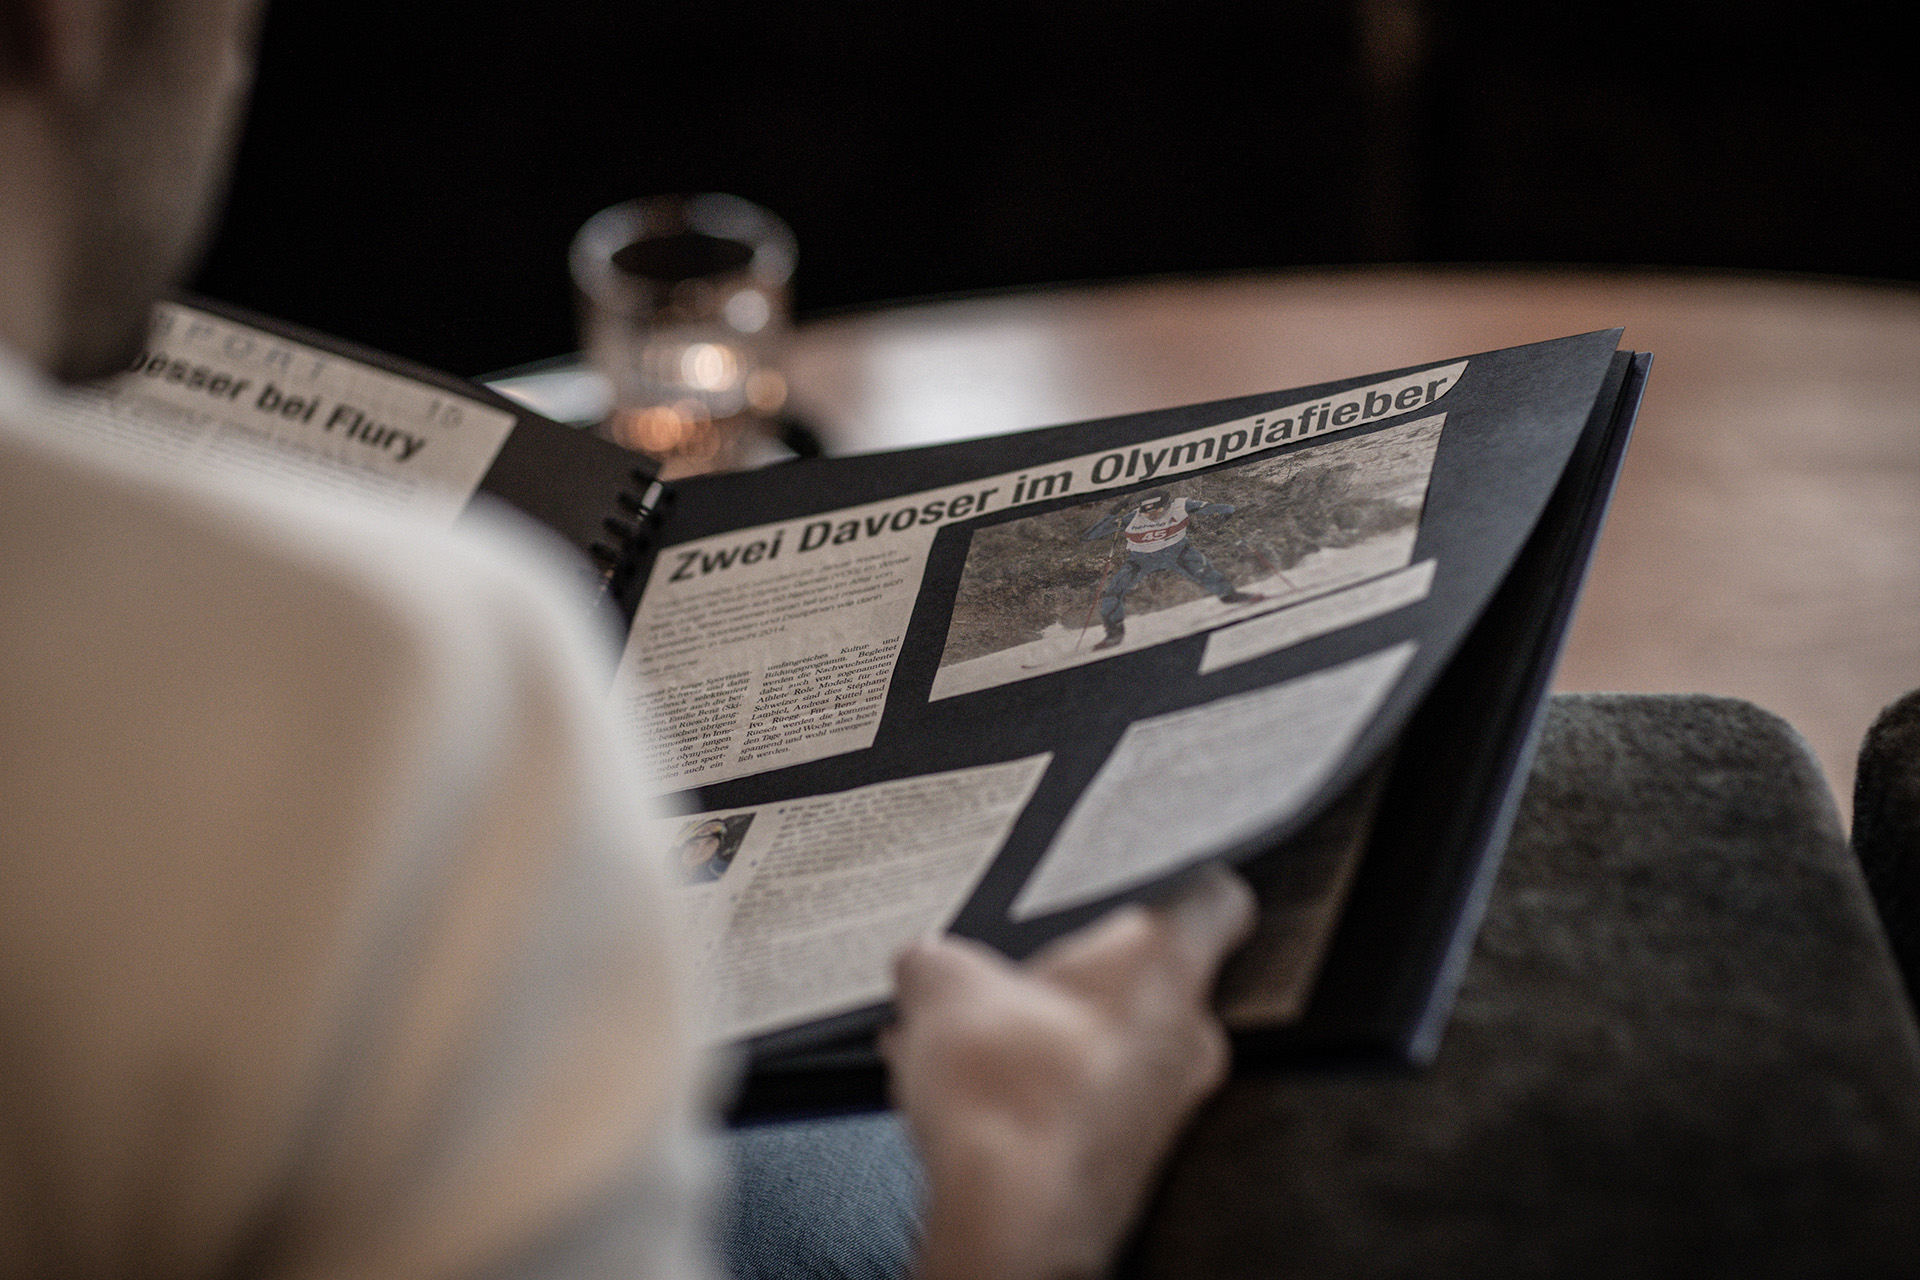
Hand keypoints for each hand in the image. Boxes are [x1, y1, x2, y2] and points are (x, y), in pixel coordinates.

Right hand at [882, 865, 1255, 1279]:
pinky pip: (1084, 1103)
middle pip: (1141, 977)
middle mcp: (1185, 1036)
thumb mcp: (943, 986)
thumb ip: (936, 957)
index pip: (1215, 897)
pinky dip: (1034, 1093)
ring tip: (962, 1040)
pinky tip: (965, 1095)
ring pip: (1106, 1045)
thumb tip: (925, 962)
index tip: (1154, 875)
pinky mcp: (1127, 1159)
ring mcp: (1163, 1106)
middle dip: (1068, 974)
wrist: (1010, 1224)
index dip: (1180, 877)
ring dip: (1042, 1036)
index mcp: (1166, 965)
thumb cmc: (1008, 1099)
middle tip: (1006, 972)